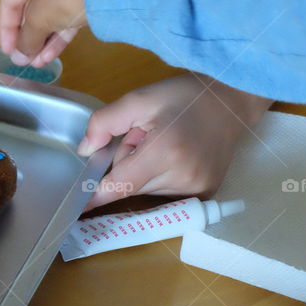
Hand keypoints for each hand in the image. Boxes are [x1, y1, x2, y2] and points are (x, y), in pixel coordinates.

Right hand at [0, 0, 98, 67]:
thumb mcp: (39, 19)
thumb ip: (25, 39)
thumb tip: (19, 57)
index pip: (8, 0)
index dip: (5, 30)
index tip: (8, 52)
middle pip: (30, 7)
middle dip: (28, 37)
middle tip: (24, 60)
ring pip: (50, 12)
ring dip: (43, 39)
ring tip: (38, 63)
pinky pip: (67, 12)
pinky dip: (59, 33)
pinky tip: (51, 56)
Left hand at [78, 74, 272, 210]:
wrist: (232, 101)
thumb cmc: (184, 96)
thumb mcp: (139, 99)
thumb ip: (105, 123)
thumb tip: (85, 151)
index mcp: (164, 152)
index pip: (119, 186)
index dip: (94, 197)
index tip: (73, 209)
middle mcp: (182, 177)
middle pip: (130, 187)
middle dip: (125, 166)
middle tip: (143, 137)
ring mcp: (197, 189)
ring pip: (146, 191)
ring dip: (143, 172)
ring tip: (163, 144)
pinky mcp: (205, 194)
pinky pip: (165, 194)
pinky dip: (159, 179)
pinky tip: (174, 157)